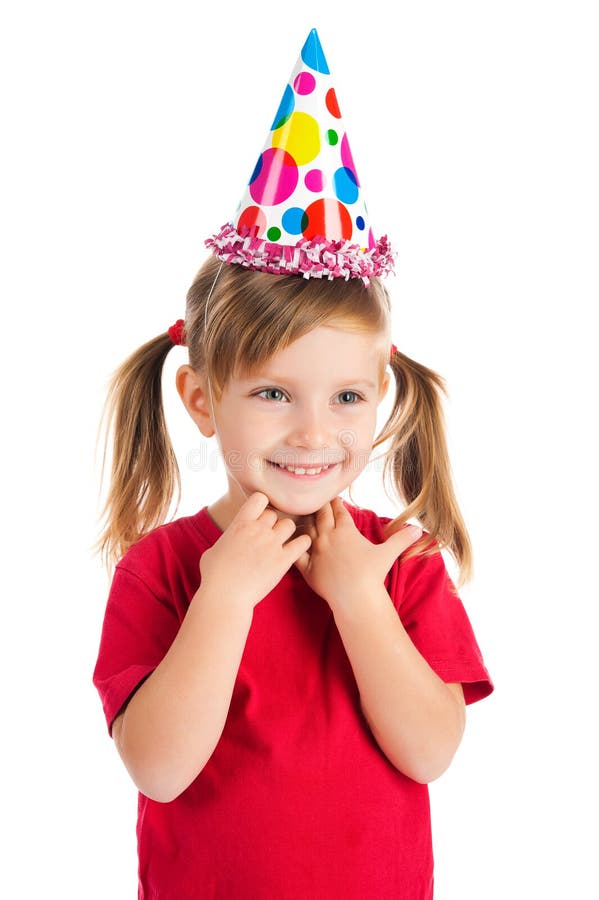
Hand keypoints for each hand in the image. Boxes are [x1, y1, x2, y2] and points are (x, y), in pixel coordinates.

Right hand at [199, 492, 311, 609]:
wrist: (226, 597)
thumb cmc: (214, 576)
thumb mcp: (212, 550)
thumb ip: (226, 540)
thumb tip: (228, 541)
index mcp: (240, 524)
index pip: (259, 498)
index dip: (261, 505)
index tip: (258, 516)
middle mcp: (258, 530)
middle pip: (274, 514)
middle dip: (271, 523)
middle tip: (268, 536)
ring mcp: (272, 544)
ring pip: (289, 524)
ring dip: (286, 532)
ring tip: (282, 542)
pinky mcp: (284, 560)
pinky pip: (303, 542)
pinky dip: (303, 543)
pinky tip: (297, 549)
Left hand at [294, 498, 421, 611]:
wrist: (355, 597)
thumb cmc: (372, 574)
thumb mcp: (388, 553)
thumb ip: (402, 539)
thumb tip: (420, 530)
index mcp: (346, 531)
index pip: (339, 511)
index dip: (336, 502)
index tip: (333, 496)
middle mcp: (328, 537)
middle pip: (321, 515)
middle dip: (320, 506)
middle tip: (315, 498)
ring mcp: (315, 552)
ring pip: (306, 530)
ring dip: (305, 521)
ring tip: (300, 514)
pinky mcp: (307, 568)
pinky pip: (296, 553)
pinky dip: (292, 545)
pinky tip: (289, 541)